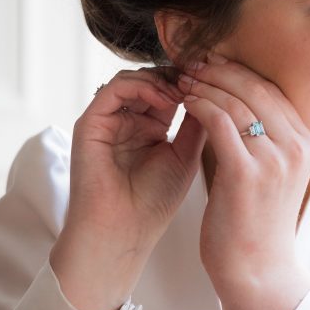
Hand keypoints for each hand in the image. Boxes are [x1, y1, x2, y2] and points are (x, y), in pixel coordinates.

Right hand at [50, 66, 205, 309]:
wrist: (124, 232)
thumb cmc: (154, 203)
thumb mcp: (186, 156)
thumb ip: (198, 123)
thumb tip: (216, 90)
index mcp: (150, 127)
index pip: (170, 90)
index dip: (193, 83)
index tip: (218, 81)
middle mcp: (127, 120)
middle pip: (152, 79)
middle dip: (180, 76)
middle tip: (203, 78)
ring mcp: (107, 121)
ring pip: (134, 78)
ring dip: (164, 80)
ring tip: (186, 92)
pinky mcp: (90, 123)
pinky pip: (115, 89)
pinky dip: (143, 86)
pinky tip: (168, 99)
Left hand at [177, 56, 309, 309]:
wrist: (257, 271)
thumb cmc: (255, 222)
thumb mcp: (268, 171)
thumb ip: (259, 136)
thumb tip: (231, 100)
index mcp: (306, 141)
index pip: (272, 90)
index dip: (239, 70)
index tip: (212, 60)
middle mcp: (296, 145)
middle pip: (256, 88)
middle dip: (220, 70)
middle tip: (191, 61)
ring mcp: (275, 159)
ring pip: (236, 101)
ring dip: (204, 84)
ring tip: (182, 78)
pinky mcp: (248, 173)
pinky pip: (219, 123)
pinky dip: (199, 105)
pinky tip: (184, 101)